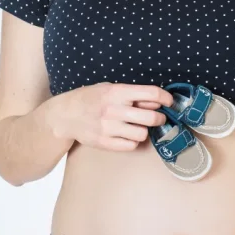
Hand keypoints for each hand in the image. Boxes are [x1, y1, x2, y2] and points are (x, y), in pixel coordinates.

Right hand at [49, 82, 173, 150]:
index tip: (170, 102)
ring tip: (138, 127)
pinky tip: (127, 135)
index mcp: (116, 92)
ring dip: (145, 131)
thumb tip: (157, 101)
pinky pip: (131, 145)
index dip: (166, 98)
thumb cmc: (90, 99)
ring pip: (143, 134)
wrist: (64, 116)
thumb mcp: (109, 89)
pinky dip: (133, 141)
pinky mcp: (104, 143)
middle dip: (159, 118)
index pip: (151, 93)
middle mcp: (113, 110)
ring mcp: (108, 128)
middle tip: (158, 118)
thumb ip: (132, 94)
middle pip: (152, 117)